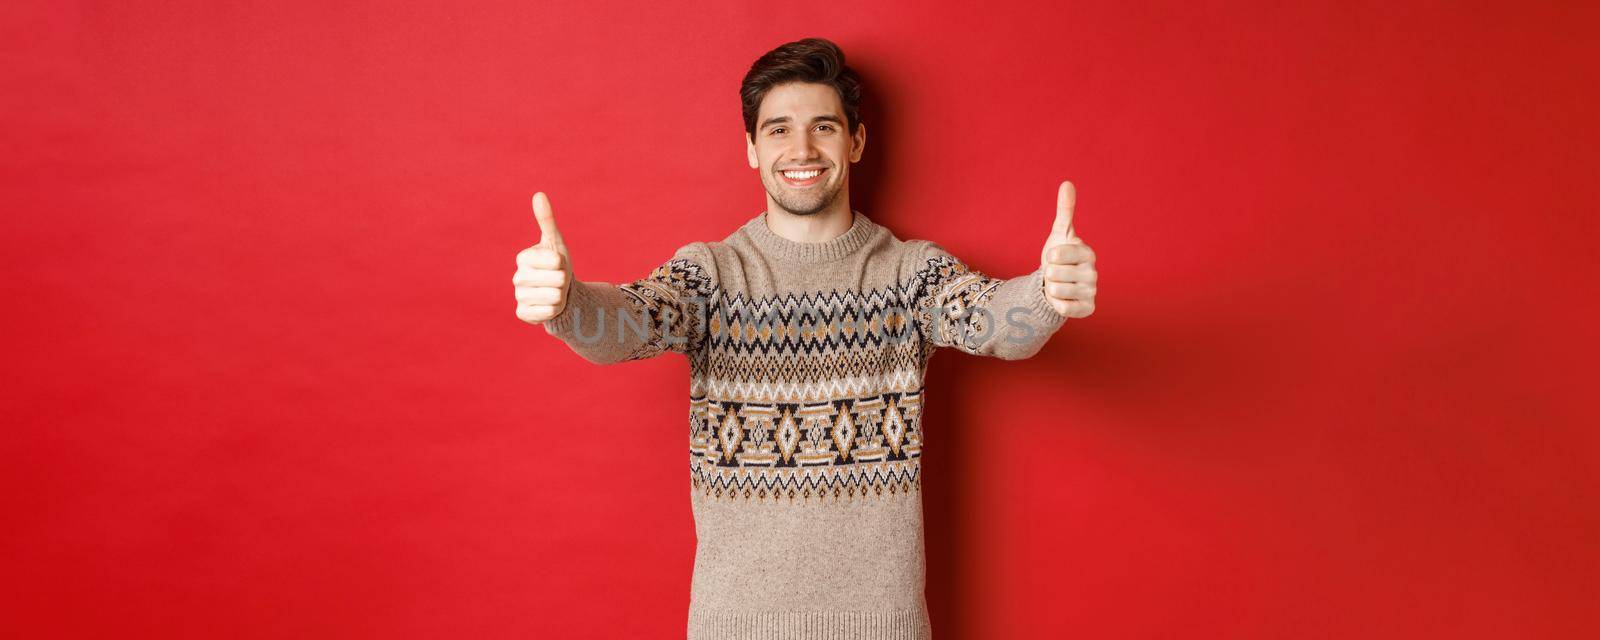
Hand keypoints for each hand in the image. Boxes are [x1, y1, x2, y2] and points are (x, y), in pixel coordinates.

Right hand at [513, 192, 573, 323]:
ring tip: (553, 292)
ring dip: (560, 296)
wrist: (557, 292)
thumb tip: (539, 194)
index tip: (556, 264)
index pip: (556, 261)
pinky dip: (554, 310)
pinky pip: (548, 312)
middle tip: (556, 279)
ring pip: (555, 297)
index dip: (562, 264)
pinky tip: (547, 305)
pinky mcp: (522, 314)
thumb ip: (546, 220)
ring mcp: (519, 296)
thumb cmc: (556, 264)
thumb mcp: (555, 242)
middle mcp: (517, 277)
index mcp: (523, 257)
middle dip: (563, 280)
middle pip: (557, 280)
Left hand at [1040, 180, 1097, 318]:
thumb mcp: (1059, 233)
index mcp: (1088, 252)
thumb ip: (1064, 210)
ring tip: (1059, 284)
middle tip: (1056, 273)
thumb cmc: (1059, 255)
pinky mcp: (1088, 309)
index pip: (1057, 255)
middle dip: (1048, 274)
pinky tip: (1063, 298)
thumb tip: (1067, 183)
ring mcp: (1092, 291)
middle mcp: (1094, 272)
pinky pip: (1063, 308)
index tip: (1055, 257)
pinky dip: (1056, 304)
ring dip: (1051, 289)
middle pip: (1054, 274)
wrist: (1058, 283)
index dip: (1050, 257)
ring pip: (1056, 291)